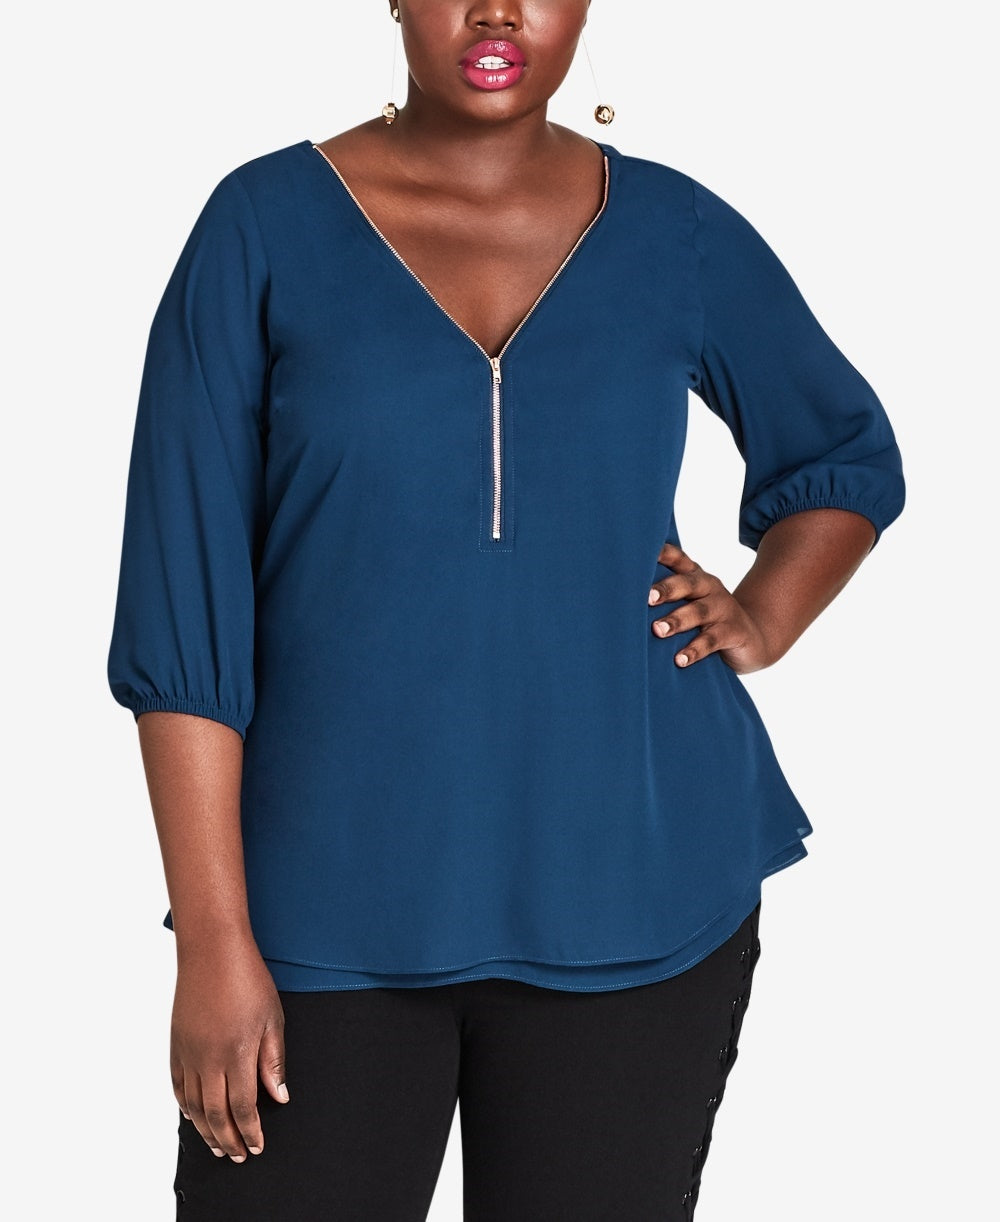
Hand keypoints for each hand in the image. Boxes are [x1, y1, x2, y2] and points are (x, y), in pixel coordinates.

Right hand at [170, 936, 288, 1161]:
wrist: (212, 951)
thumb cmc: (247, 979)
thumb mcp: (272, 1018)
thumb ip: (273, 1061)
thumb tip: (279, 1096)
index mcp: (237, 1054)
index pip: (243, 1107)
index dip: (250, 1131)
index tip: (257, 1146)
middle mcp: (208, 1060)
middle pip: (216, 1114)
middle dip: (229, 1140)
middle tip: (238, 1156)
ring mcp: (188, 1053)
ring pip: (194, 1106)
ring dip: (206, 1130)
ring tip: (218, 1146)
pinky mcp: (176, 1045)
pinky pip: (178, 1086)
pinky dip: (186, 1106)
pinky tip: (194, 1116)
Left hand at [648, 541, 772, 674]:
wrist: (753, 639)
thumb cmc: (707, 621)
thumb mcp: (689, 604)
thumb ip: (665, 600)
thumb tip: (622, 603)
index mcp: (695, 577)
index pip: (678, 559)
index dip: (662, 553)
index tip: (642, 552)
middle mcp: (709, 588)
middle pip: (687, 583)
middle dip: (666, 589)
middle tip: (647, 598)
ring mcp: (724, 608)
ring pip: (698, 612)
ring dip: (677, 620)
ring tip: (658, 630)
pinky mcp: (734, 631)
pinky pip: (712, 640)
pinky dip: (695, 650)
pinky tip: (680, 659)